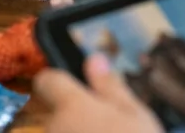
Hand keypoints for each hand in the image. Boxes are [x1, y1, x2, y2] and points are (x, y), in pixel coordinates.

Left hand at [34, 57, 163, 132]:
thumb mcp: (136, 116)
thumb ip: (110, 87)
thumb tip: (94, 58)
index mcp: (72, 106)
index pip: (48, 80)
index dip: (60, 82)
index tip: (79, 91)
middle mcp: (54, 127)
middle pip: (56, 115)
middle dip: (76, 120)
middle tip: (108, 129)